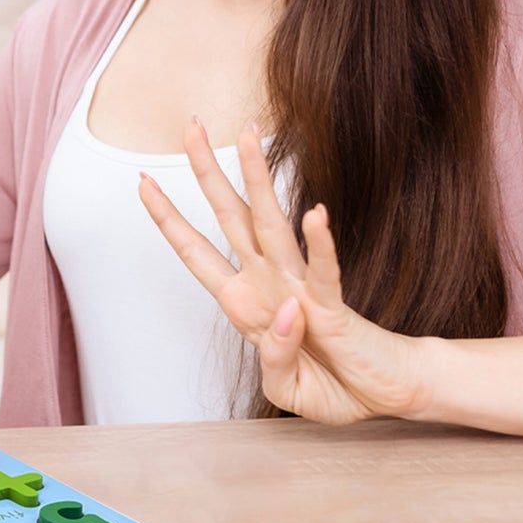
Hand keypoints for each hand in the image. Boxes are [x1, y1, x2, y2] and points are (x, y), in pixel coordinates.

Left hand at [138, 120, 425, 423]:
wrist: (381, 397)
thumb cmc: (333, 386)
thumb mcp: (283, 385)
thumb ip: (272, 355)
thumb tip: (285, 315)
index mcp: (245, 303)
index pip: (197, 252)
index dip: (168, 219)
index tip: (141, 181)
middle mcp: (268, 283)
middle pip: (231, 216)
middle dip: (207, 172)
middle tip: (191, 125)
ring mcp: (300, 290)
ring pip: (273, 225)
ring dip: (259, 181)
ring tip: (247, 137)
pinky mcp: (334, 306)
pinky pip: (325, 272)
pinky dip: (320, 245)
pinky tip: (314, 214)